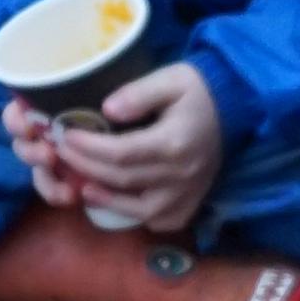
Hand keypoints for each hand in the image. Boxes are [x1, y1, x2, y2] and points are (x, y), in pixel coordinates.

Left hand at [36, 59, 226, 239]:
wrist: (236, 108)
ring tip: (83, 188)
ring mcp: (188, 194)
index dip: (88, 148)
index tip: (65, 137)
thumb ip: (138, 93)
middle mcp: (181, 175)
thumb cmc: (199, 91)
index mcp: (174, 143)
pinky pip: (161, 221)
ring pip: (139, 209)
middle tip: (63, 155)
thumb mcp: (170, 79)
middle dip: (86, 168)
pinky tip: (120, 203)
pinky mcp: (192, 203)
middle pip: (123, 179)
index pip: (121, 153)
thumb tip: (106, 111)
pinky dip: (137, 217)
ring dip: (107, 201)